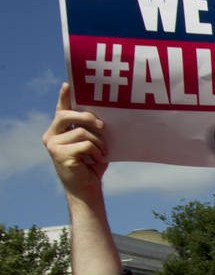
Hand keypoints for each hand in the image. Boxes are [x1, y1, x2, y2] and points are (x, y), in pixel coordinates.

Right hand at [42, 83, 107, 200]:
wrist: (87, 189)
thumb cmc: (91, 166)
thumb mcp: (93, 144)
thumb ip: (91, 131)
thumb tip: (103, 118)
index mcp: (58, 131)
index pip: (60, 110)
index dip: (64, 97)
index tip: (67, 85)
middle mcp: (51, 136)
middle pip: (67, 115)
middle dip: (87, 117)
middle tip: (102, 125)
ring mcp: (53, 145)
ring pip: (81, 131)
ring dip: (97, 142)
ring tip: (102, 152)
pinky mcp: (59, 154)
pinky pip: (84, 144)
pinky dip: (95, 151)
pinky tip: (97, 159)